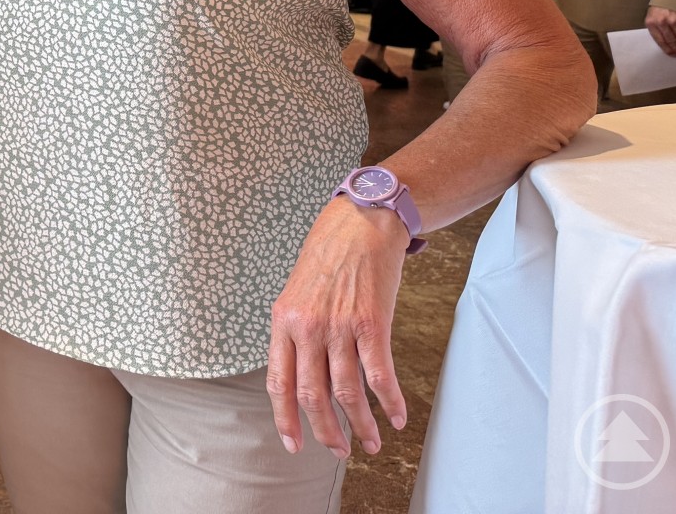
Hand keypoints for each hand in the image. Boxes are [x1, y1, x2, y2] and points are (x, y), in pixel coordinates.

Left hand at [267, 196, 408, 458]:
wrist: (358, 225)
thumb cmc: (327, 258)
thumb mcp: (297, 294)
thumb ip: (296, 333)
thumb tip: (302, 376)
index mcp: (283, 321)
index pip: (278, 383)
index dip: (286, 419)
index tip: (294, 445)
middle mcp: (307, 328)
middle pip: (313, 395)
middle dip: (326, 431)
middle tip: (338, 451)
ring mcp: (339, 327)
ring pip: (348, 392)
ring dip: (362, 425)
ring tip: (371, 442)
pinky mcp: (372, 324)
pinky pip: (380, 375)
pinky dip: (390, 402)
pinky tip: (397, 418)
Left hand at [645, 5, 675, 57]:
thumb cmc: (661, 5)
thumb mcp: (653, 16)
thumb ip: (658, 29)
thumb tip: (668, 45)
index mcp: (652, 23)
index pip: (661, 41)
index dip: (669, 50)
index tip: (674, 55)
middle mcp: (663, 22)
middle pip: (673, 42)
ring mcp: (675, 20)